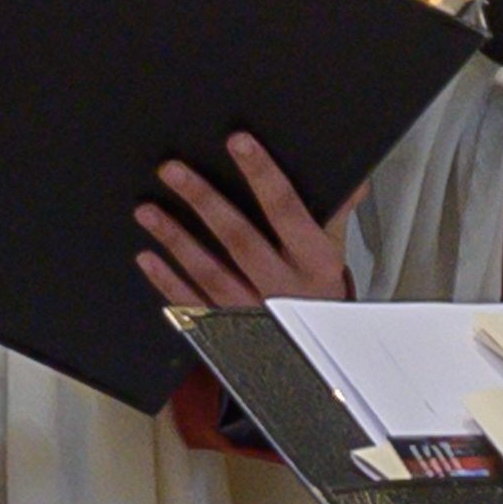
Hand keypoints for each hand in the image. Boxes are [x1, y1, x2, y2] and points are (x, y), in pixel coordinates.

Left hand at [139, 132, 354, 312]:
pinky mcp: (226, 332)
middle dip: (204, 201)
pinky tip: (148, 257)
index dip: (262, 174)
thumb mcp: (335, 256)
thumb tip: (354, 180)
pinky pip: (193, 305)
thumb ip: (336, 215)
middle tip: (174, 171)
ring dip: (175, 238)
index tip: (238, 143)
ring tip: (148, 210)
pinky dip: (167, 281)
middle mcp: (282, 288)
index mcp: (314, 263)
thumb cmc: (319, 297)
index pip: (286, 210)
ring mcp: (252, 312)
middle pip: (239, 238)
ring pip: (209, 272)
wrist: (315, 361)